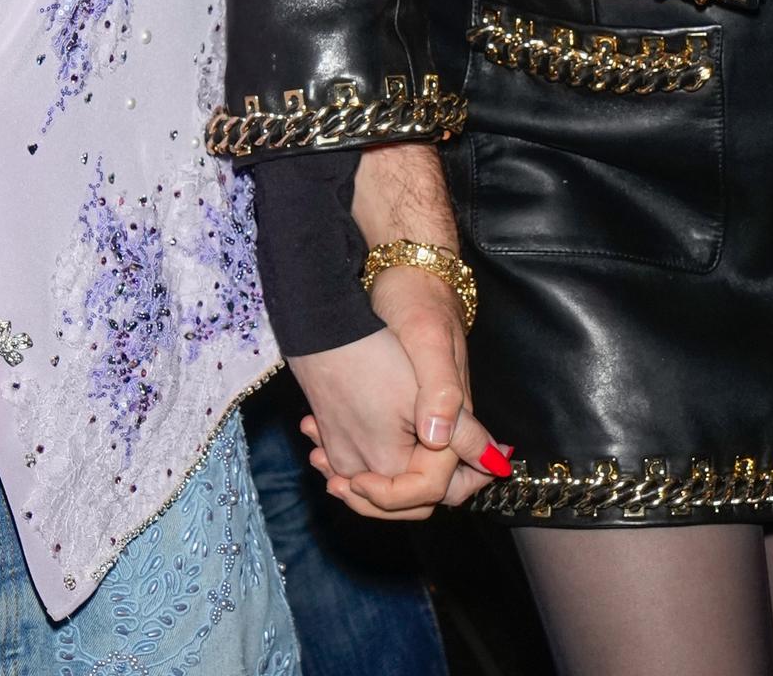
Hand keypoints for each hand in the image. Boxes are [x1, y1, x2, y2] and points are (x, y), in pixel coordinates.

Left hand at [289, 261, 500, 519]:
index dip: (402, 496)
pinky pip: (384, 452)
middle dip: (377, 498)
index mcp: (455, 420)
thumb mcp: (428, 341)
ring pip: (399, 478)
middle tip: (336, 483)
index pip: (445, 487)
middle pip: (421, 494)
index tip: (360, 483)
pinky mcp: (402, 409)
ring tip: (318, 459)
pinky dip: (351, 454)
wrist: (406, 275)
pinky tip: (317, 434)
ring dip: (360, 479)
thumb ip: (441, 392)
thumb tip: (435, 438)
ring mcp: (423, 420)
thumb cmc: (419, 304)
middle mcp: (443, 429)